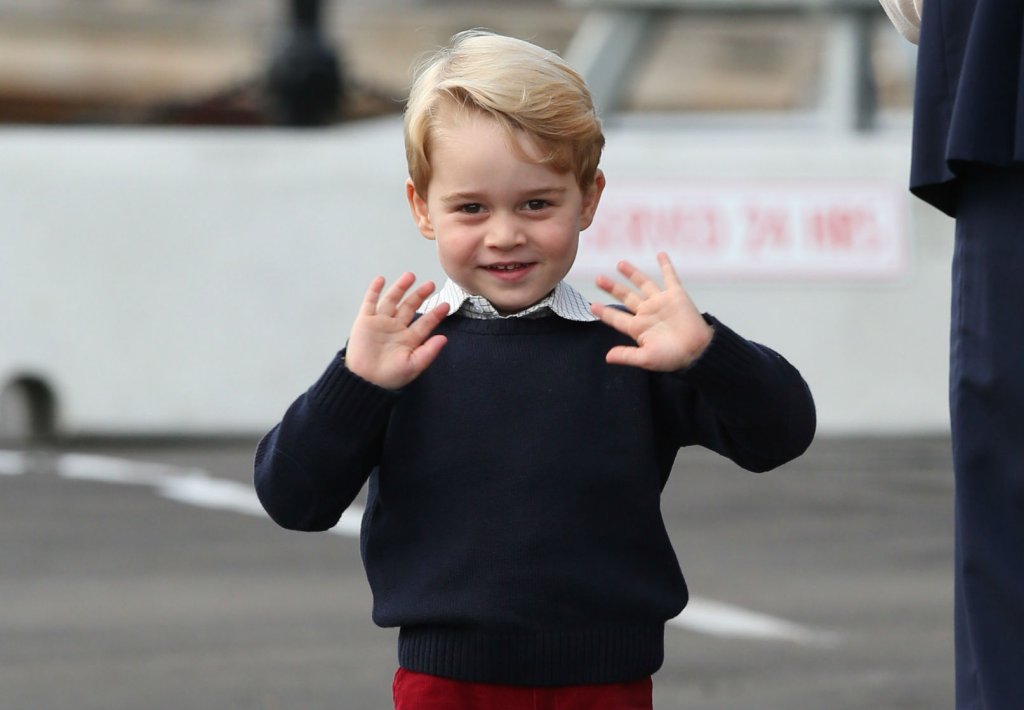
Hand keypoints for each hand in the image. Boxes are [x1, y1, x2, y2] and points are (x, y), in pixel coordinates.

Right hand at [344, 273, 448, 389]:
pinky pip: (370, 302)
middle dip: (420, 295)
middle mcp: (396, 328)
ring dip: (400, 287)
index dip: (435, 313)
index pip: (425, 323)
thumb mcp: (413, 366)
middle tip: (430, 285)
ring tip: (410, 276)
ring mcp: (380, 323)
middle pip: (410, 307)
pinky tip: (381, 280)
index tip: (446, 304)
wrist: (364, 380)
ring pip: (392, 300)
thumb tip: (444, 338)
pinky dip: (374, 291)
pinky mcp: (365, 321)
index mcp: (409, 339)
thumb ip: (429, 352)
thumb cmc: (388, 377)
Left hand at [590, 252, 712, 370]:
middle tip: (598, 279)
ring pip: (643, 284)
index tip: (592, 306)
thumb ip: (627, 355)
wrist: (698, 351)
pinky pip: (670, 277)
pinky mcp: (676, 296)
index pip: (617, 318)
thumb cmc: (673, 358)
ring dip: (632, 273)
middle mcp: (647, 312)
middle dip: (612, 288)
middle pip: (626, 297)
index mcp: (638, 327)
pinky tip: (660, 254)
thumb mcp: (647, 358)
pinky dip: (665, 266)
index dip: (605, 312)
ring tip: (620, 264)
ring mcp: (661, 302)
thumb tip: (607, 357)